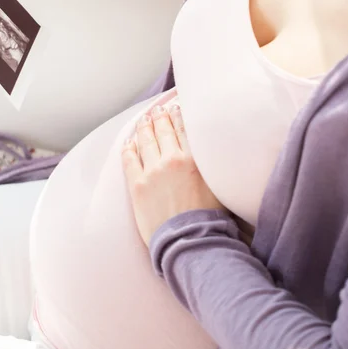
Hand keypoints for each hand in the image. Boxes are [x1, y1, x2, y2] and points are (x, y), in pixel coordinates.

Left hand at [122, 103, 225, 246]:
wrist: (190, 242)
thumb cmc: (210, 218)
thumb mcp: (219, 184)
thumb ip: (211, 163)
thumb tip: (208, 150)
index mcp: (194, 158)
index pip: (183, 128)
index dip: (178, 115)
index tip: (175, 107)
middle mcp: (172, 160)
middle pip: (163, 131)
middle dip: (160, 117)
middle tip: (158, 109)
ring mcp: (152, 172)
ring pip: (145, 141)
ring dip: (144, 127)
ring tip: (144, 119)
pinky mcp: (137, 186)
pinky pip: (129, 160)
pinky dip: (129, 148)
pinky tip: (129, 141)